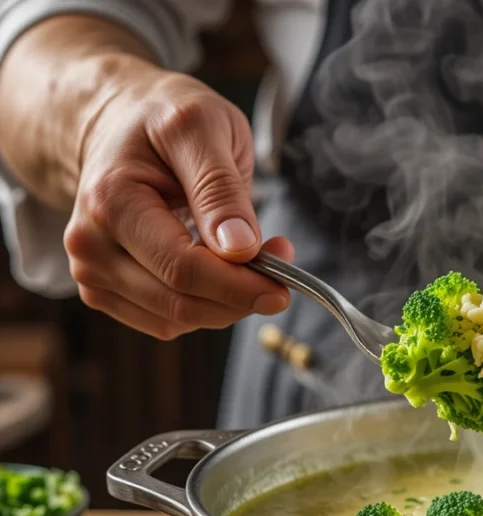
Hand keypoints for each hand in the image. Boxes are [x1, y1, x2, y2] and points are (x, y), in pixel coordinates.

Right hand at [64, 63, 291, 338]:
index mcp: (111, 202)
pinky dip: (205, 304)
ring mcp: (93, 272)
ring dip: (227, 301)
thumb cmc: (161, 120)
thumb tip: (240, 248)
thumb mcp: (202, 127)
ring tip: (252, 255)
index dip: (240, 286)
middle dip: (242, 294)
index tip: (284, 283)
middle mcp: (91, 244)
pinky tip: (218, 269)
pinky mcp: (105, 290)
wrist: (118, 123)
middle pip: (181, 303)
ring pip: (178, 320)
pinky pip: (168, 321)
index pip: (182, 269)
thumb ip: (220, 187)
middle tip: (281, 261)